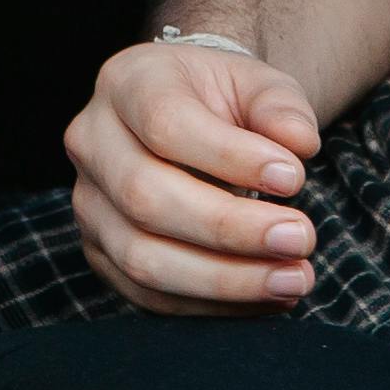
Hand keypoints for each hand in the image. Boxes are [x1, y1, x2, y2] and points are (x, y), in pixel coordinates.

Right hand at [63, 35, 325, 315]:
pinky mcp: (101, 253)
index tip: (294, 178)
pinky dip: (212, 306)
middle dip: (230, 228)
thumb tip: (299, 145)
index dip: (229, 157)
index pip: (164, 124)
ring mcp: (89, 203)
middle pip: (144, 196)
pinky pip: (149, 295)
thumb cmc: (225, 101)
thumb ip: (282, 107)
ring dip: (224, 280)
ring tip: (293, 280)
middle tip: (300, 239)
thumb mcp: (259, 84)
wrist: (189, 119)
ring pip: (141, 258)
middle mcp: (92, 142)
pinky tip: (267, 297)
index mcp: (127, 83)